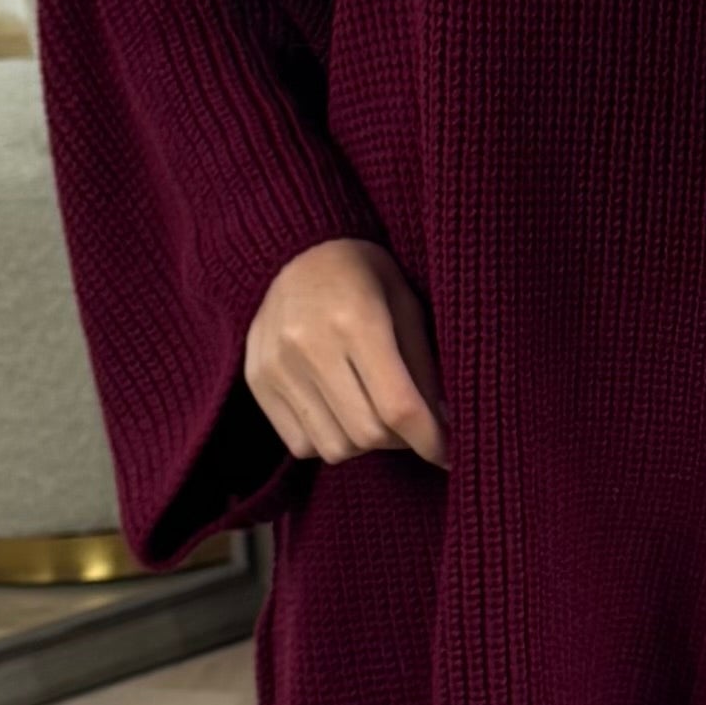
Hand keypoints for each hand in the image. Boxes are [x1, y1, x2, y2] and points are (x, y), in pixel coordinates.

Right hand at [245, 238, 451, 470]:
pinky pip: (301, 444)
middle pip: (367, 434)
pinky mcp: (257, 381)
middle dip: (401, 441)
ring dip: (365, 443)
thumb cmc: (364, 275)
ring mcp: (277, 366)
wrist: (297, 251)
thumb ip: (425, 367)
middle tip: (412, 424)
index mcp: (357, 320)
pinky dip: (329, 440)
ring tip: (375, 413)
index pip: (398, 406)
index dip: (431, 439)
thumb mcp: (406, 305)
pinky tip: (340, 410)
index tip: (448, 452)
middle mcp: (310, 346)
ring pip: (334, 447)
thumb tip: (447, 425)